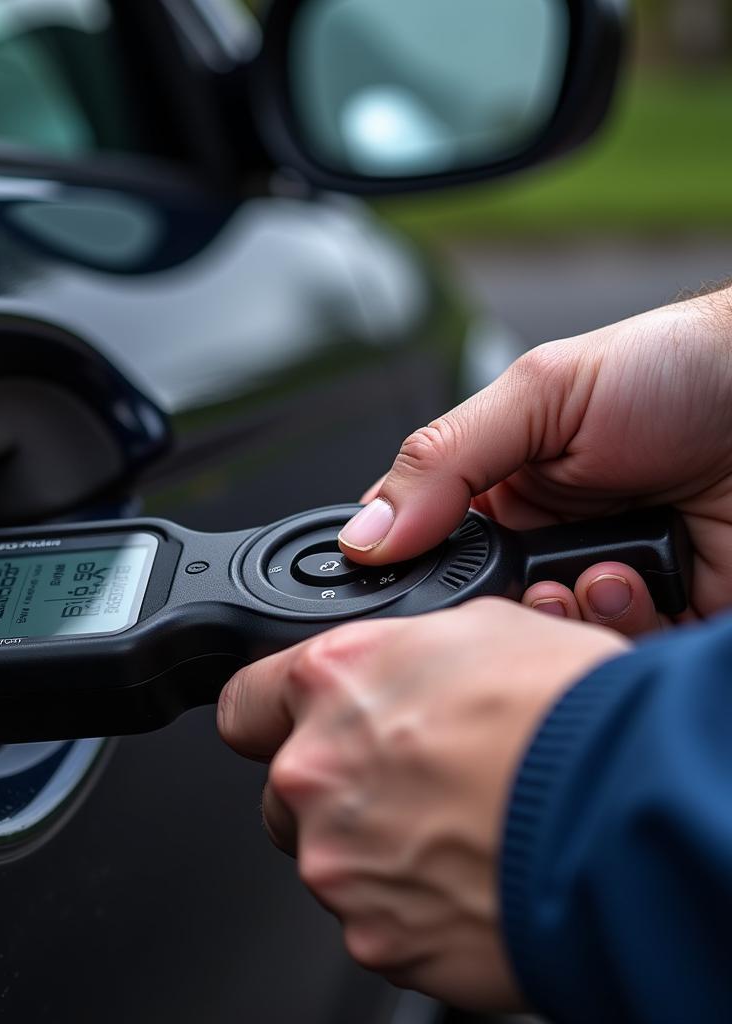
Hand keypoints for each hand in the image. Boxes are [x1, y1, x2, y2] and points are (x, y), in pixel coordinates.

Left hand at [218, 600, 627, 1009]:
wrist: (630, 812)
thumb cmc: (570, 714)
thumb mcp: (481, 631)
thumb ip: (404, 655)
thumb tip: (401, 668)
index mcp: (331, 681)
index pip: (244, 702)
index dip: (270, 714)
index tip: (290, 725)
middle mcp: (313, 769)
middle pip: (284, 789)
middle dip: (331, 789)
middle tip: (409, 785)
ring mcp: (337, 861)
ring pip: (328, 857)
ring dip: (372, 849)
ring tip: (456, 832)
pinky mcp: (375, 938)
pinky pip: (373, 919)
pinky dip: (409, 906)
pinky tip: (468, 877)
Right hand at [338, 291, 731, 625]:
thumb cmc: (680, 370)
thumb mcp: (540, 393)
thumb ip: (443, 462)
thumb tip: (367, 533)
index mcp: (499, 488)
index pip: (421, 544)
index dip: (407, 569)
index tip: (399, 585)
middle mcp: (542, 541)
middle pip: (476, 606)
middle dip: (488, 604)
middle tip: (516, 576)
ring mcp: (598, 582)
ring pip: (538, 641)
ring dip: (556, 612)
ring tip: (590, 571)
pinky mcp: (657, 620)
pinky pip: (606, 654)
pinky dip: (615, 625)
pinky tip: (634, 580)